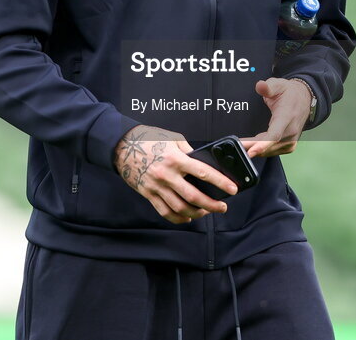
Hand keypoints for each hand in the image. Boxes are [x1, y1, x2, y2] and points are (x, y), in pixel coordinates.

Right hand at [114, 125, 237, 223]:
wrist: (122, 146)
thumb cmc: (149, 139)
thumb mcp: (172, 138)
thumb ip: (188, 151)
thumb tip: (203, 162)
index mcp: (175, 158)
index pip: (203, 172)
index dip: (220, 182)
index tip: (233, 189)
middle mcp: (167, 174)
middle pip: (194, 196)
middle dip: (212, 204)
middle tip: (223, 207)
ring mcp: (157, 186)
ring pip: (180, 207)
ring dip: (197, 213)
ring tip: (207, 212)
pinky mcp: (148, 194)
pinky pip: (165, 211)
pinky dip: (178, 218)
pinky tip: (187, 217)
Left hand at [241, 78, 311, 157]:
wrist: (303, 99)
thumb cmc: (289, 93)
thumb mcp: (278, 84)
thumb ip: (268, 86)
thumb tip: (260, 86)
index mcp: (287, 116)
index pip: (275, 134)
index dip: (262, 144)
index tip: (251, 151)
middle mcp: (291, 131)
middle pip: (269, 144)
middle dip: (252, 147)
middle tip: (236, 146)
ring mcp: (291, 140)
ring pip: (270, 150)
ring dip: (256, 149)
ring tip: (242, 145)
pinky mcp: (290, 145)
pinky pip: (273, 151)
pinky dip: (262, 149)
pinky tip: (253, 145)